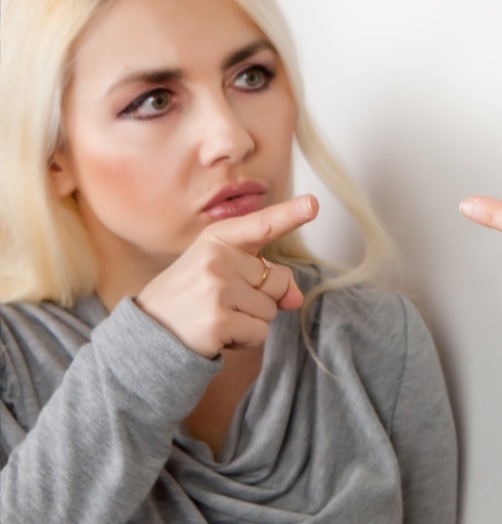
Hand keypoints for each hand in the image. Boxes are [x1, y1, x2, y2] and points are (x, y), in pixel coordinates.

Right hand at [136, 194, 318, 357]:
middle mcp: (217, 257)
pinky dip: (245, 340)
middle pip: (277, 281)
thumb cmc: (192, 299)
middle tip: (220, 302)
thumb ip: (266, 280)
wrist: (146, 336)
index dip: (291, 214)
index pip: (262, 225)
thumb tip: (295, 299)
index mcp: (218, 239)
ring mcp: (217, 288)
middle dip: (259, 298)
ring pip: (270, 309)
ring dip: (250, 321)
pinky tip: (216, 334)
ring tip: (215, 316)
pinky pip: (260, 332)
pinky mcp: (218, 320)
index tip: (313, 203)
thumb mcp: (225, 277)